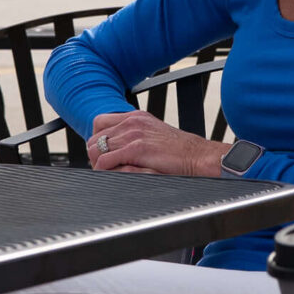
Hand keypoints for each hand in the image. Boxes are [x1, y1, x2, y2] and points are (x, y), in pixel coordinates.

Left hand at [86, 110, 224, 175]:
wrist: (199, 157)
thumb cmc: (179, 154)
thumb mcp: (154, 136)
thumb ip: (135, 137)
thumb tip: (116, 150)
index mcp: (135, 117)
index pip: (99, 123)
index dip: (98, 141)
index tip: (106, 155)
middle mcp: (132, 121)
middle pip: (94, 138)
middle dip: (96, 156)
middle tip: (106, 169)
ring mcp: (134, 133)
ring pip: (95, 150)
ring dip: (99, 165)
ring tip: (111, 174)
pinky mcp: (137, 148)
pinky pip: (105, 161)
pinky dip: (105, 171)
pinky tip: (116, 176)